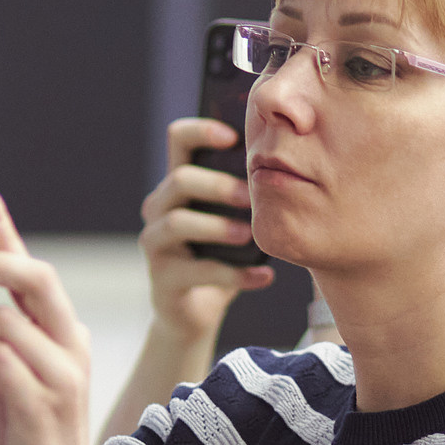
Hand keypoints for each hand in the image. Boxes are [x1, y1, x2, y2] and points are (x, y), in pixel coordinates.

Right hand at [140, 118, 277, 339]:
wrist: (194, 314)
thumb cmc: (220, 257)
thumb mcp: (234, 222)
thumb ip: (247, 197)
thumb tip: (289, 171)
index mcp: (177, 185)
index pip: (178, 140)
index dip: (201, 130)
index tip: (233, 136)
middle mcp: (158, 208)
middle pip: (179, 180)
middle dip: (217, 185)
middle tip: (249, 196)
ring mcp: (155, 244)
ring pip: (177, 223)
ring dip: (217, 227)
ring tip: (249, 235)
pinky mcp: (162, 279)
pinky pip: (198, 272)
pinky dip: (235, 275)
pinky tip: (265, 277)